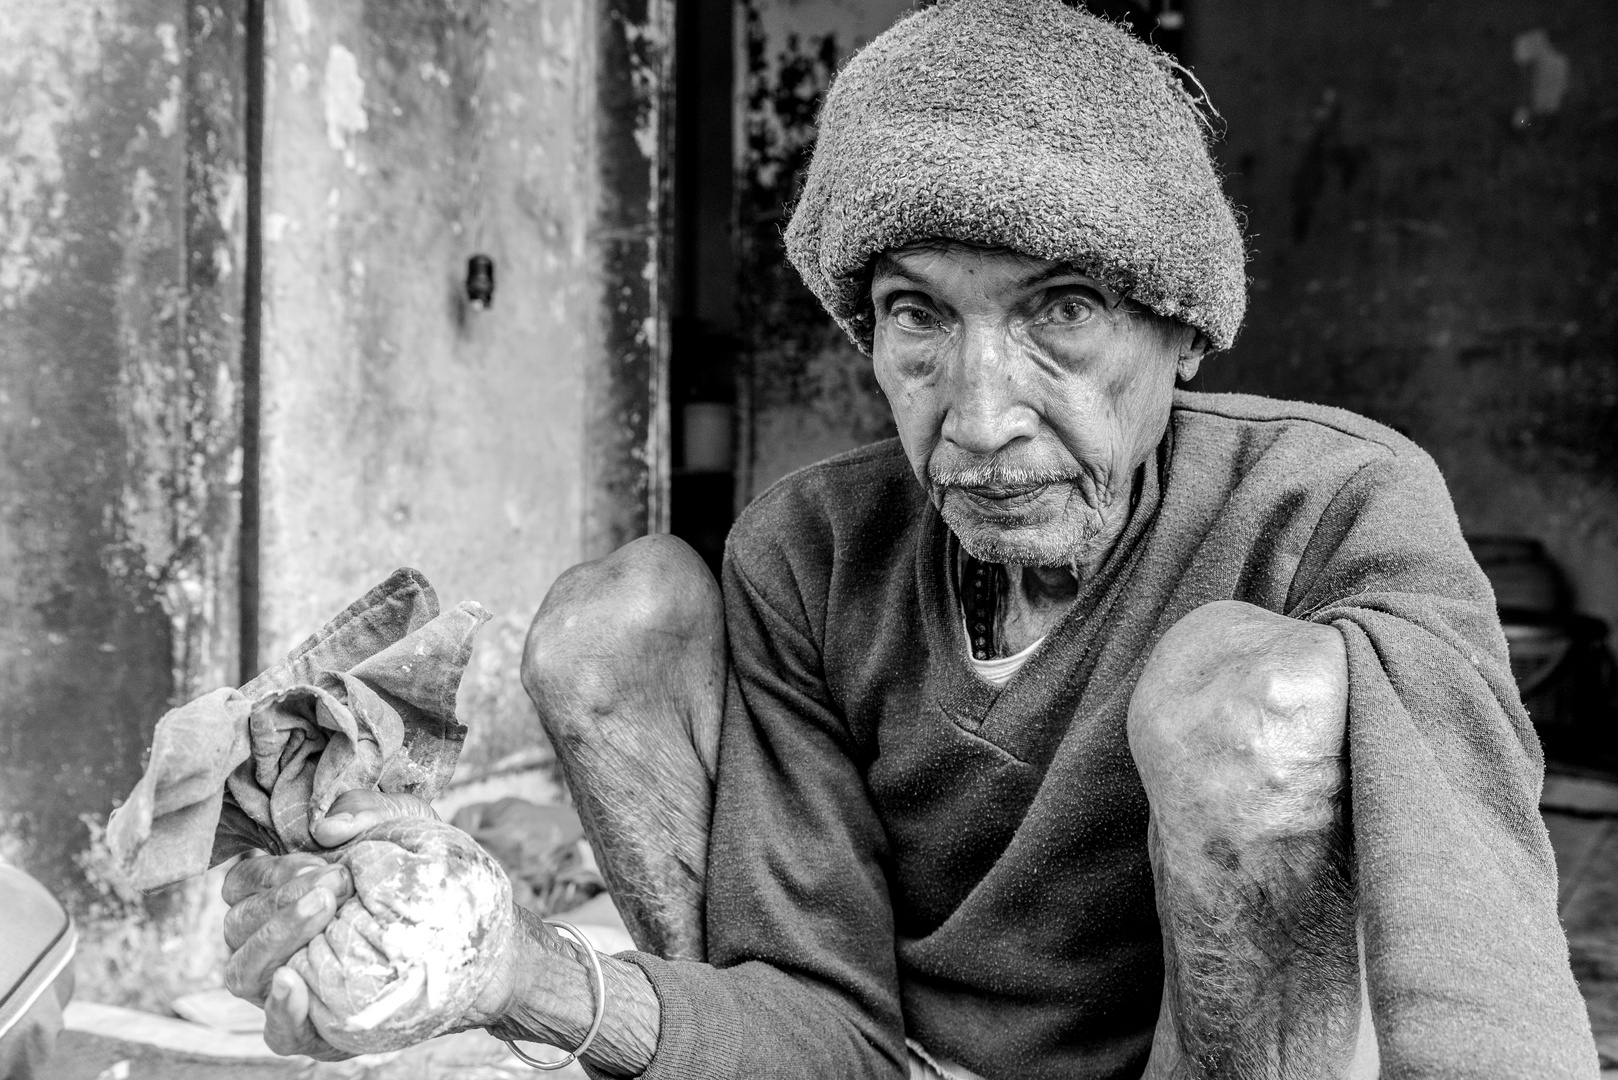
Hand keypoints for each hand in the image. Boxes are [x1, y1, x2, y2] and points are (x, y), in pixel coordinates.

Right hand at [221, 789, 437, 1057]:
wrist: (472, 935)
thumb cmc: (422, 875)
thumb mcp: (404, 827)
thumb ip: (366, 812)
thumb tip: (326, 827)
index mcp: (281, 896)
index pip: (242, 885)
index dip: (270, 873)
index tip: (321, 864)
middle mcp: (273, 942)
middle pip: (237, 925)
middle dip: (282, 901)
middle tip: (336, 883)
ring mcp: (287, 987)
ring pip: (243, 973)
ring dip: (277, 940)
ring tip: (324, 913)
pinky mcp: (315, 1028)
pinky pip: (276, 1032)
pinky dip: (280, 1010)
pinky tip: (294, 983)